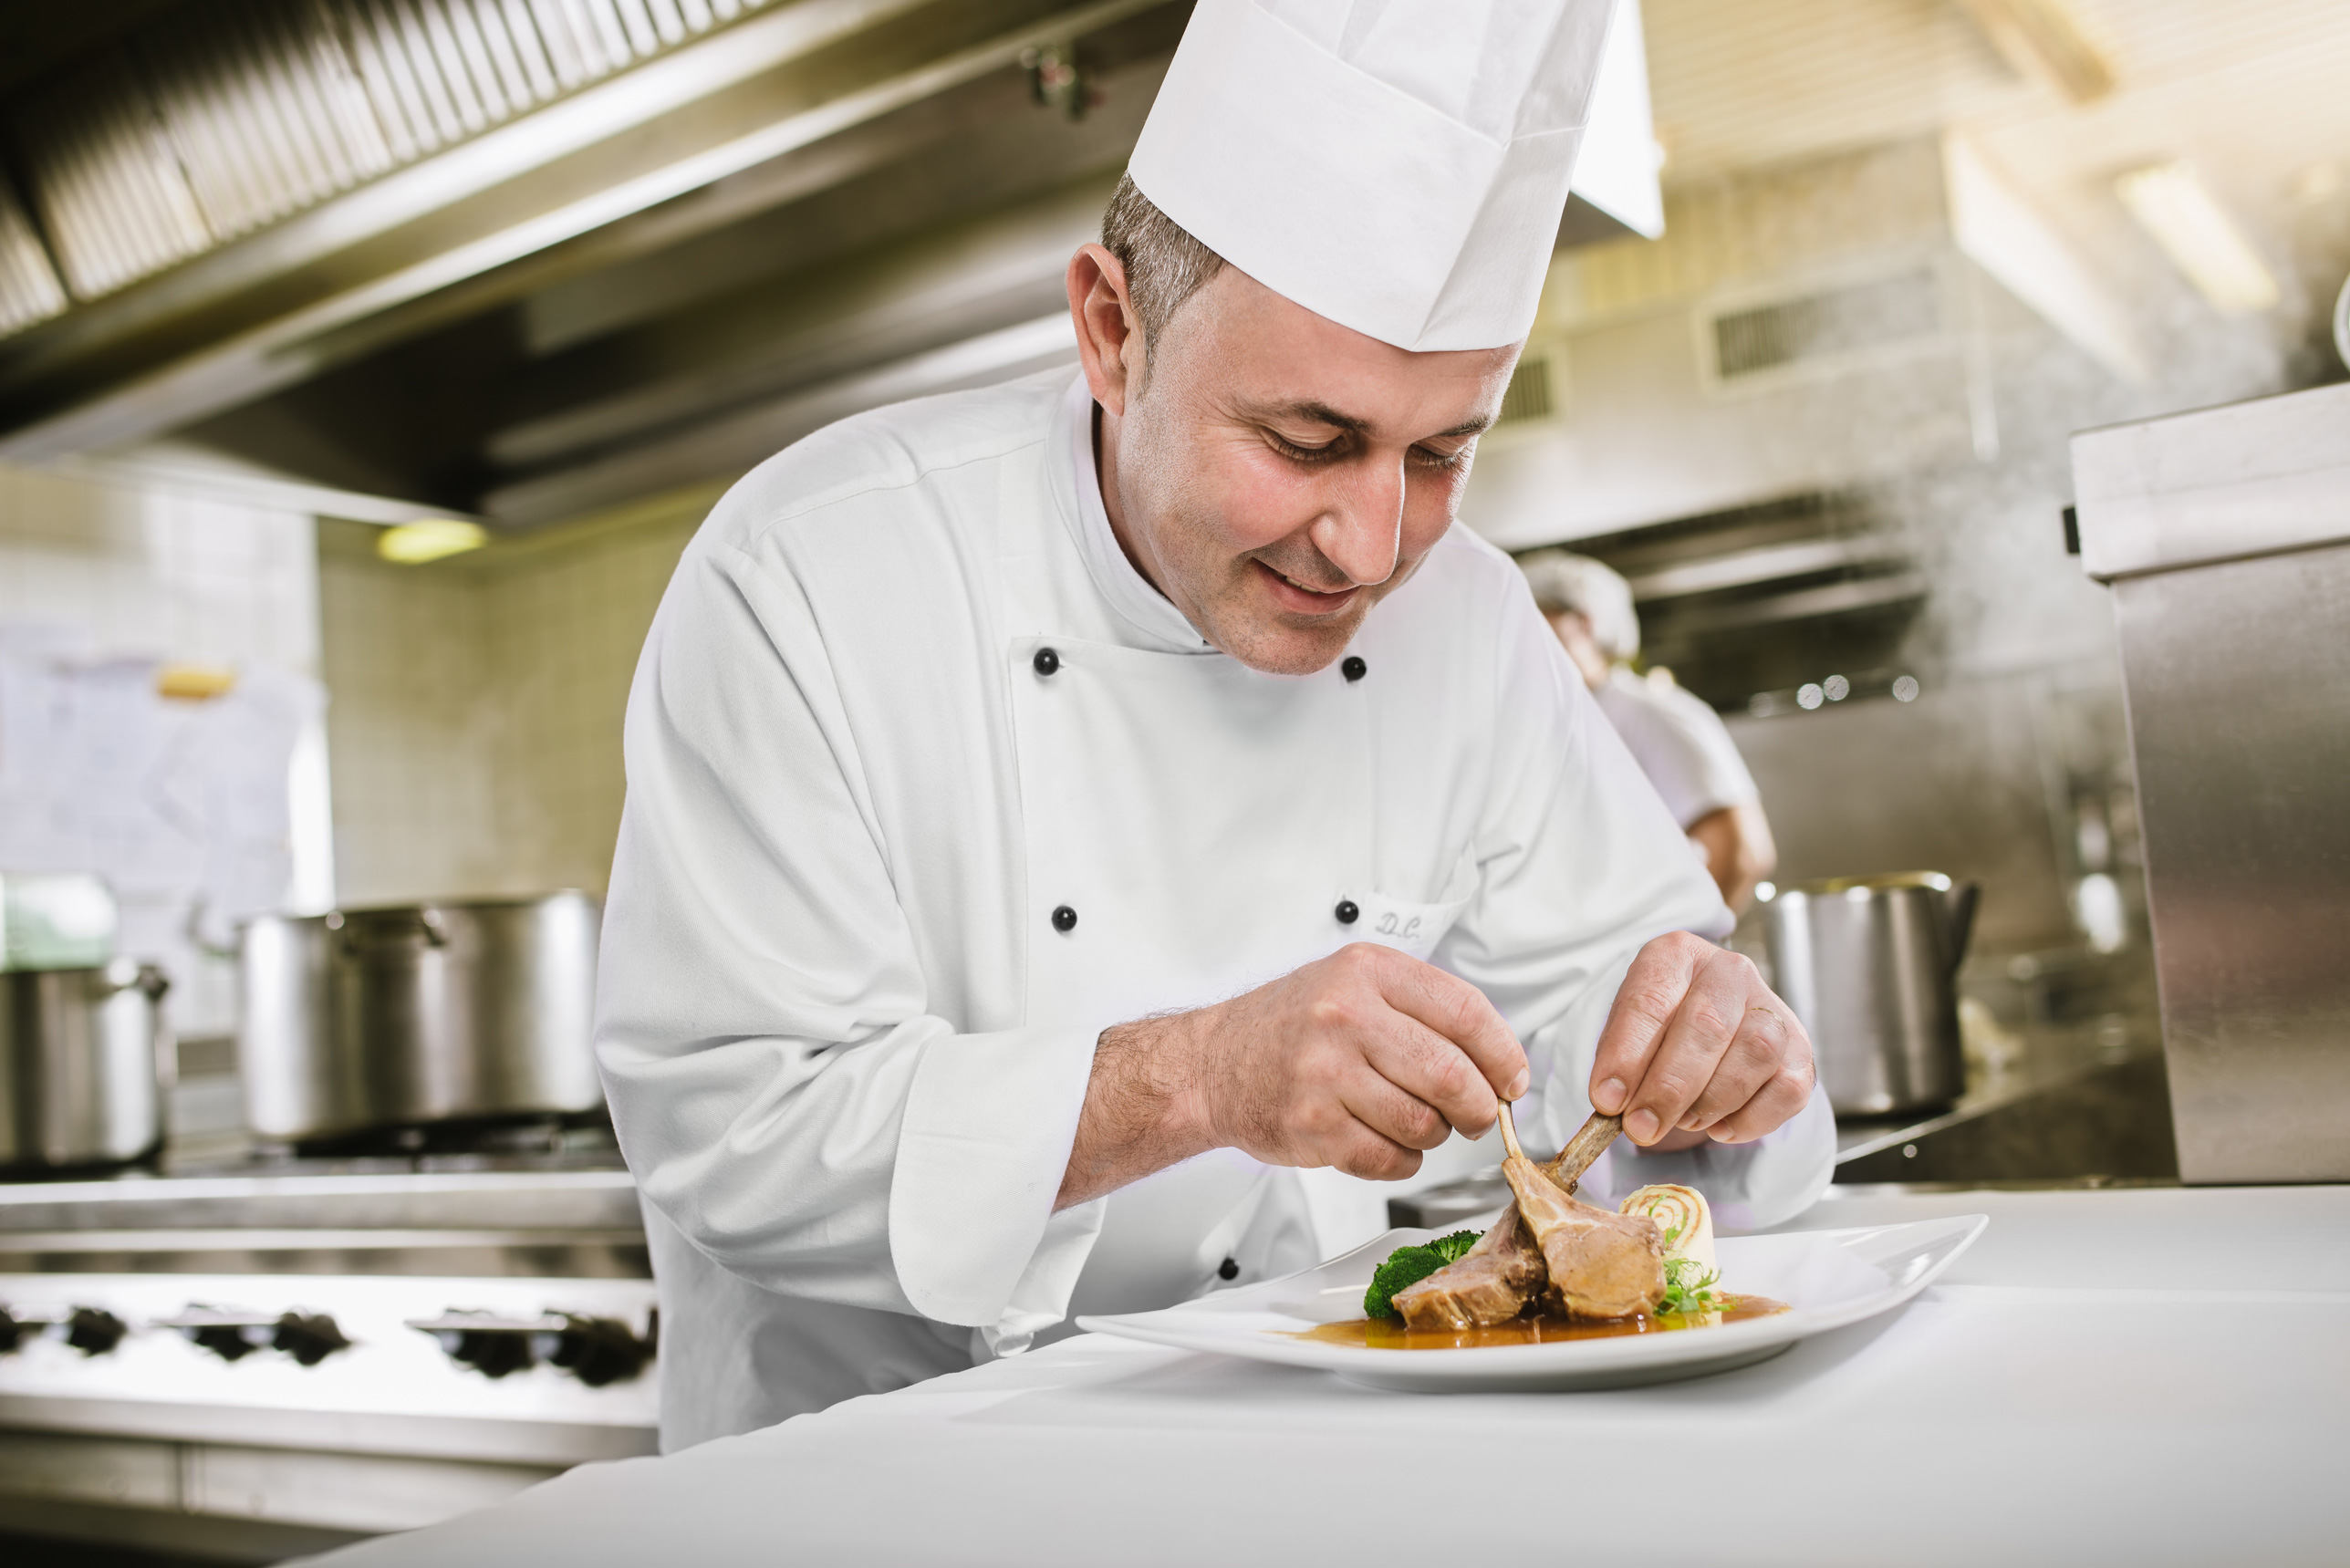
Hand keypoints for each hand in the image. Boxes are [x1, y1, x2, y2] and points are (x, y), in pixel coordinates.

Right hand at [1056, 944, 1528, 1207]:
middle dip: (1478, 1107)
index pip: (1465, 1011)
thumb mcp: (1351, 983)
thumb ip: (1420, 1009)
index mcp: (1366, 972)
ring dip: (1433, 1135)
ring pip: (1424, 1123)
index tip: (1513, 1079)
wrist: (1211, 1064)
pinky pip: (1389, 1159)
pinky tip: (1383, 1141)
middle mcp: (1344, 1015)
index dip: (1503, 1053)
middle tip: (1477, 1115)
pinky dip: (1400, 1160)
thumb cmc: (1289, 1026)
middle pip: (1451, 1074)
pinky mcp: (1311, 1125)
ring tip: (1414, 1124)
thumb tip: (1498, 1060)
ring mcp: (1325, 1072)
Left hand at [1588, 931, 1813, 1150]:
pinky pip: (1787, 1089)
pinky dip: (1751, 1119)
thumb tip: (1614, 1106)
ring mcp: (1772, 1007)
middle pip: (1706, 1026)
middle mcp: (1729, 971)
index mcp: (1676, 954)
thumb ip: (1619, 1063)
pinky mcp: (1801, 1049)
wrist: (1711, 1030)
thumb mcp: (1627, 1033)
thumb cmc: (1661, 1030)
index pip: (1650, 1001)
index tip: (1608, 1100)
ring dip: (1713, 1100)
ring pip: (1755, 1053)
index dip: (1627, 1055)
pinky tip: (1720, 1127)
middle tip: (1641, 1126)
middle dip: (1669, 1087)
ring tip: (1684, 1121)